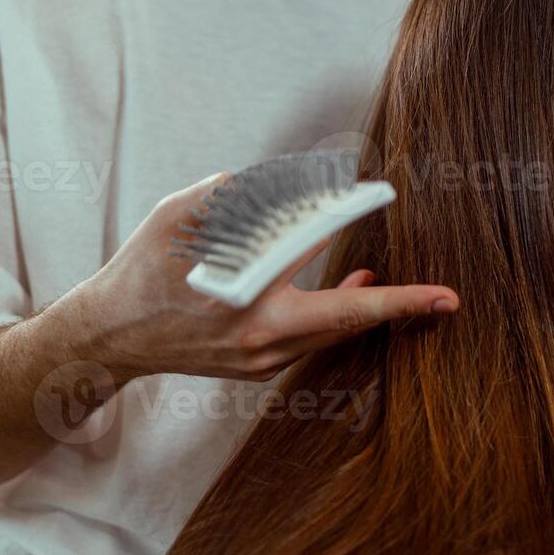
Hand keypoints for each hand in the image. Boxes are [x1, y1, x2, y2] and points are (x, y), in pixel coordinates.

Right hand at [60, 171, 459, 384]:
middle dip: (399, 307)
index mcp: (248, 302)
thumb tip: (290, 184)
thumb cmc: (143, 272)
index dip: (390, 289)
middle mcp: (262, 340)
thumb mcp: (181, 218)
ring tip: (392, 285)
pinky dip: (336, 318)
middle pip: (348, 323)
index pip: (333, 288)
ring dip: (366, 307)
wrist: (108, 338)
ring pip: (334, 334)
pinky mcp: (259, 369)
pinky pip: (314, 341)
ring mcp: (262, 361)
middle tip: (445, 300)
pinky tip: (353, 291)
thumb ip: (237, 197)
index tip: (439, 292)